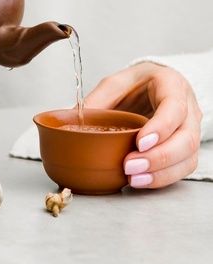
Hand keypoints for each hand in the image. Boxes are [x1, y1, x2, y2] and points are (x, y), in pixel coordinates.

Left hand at [84, 62, 201, 188]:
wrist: (155, 85)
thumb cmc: (138, 83)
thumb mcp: (116, 83)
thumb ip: (99, 100)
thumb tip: (72, 119)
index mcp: (172, 85)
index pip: (174, 108)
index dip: (160, 128)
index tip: (140, 143)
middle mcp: (188, 109)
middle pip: (186, 139)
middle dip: (159, 157)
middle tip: (130, 166)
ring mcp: (191, 130)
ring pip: (187, 157)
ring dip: (161, 173)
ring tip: (134, 179)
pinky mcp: (186, 149)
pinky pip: (182, 168)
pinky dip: (163, 178)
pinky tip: (142, 181)